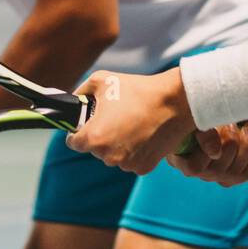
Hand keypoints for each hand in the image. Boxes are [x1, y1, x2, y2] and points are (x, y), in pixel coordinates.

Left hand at [66, 69, 194, 175]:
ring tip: (132, 123)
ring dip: (117, 144)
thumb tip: (73, 101)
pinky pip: (131, 161)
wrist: (175, 102)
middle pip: (94, 149)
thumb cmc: (137, 90)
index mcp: (94, 137)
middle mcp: (108, 156)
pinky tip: (143, 133)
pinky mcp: (143, 168)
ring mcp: (127, 164)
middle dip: (100, 135)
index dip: (77, 131)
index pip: (73, 142)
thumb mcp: (101, 80)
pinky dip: (134, 150)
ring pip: (113, 156)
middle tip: (115, 117)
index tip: (88, 123)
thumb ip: (80, 92)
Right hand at [167, 120, 247, 186]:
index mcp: (182, 161)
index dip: (209, 150)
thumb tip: (216, 152)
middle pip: (218, 169)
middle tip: (233, 122)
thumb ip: (200, 127)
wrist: (222, 112)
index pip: (194, 168)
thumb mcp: (196, 115)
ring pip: (235, 171)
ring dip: (246, 147)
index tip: (220, 126)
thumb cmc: (202, 110)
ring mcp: (218, 177)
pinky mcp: (235, 177)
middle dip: (231, 141)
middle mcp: (200, 173)